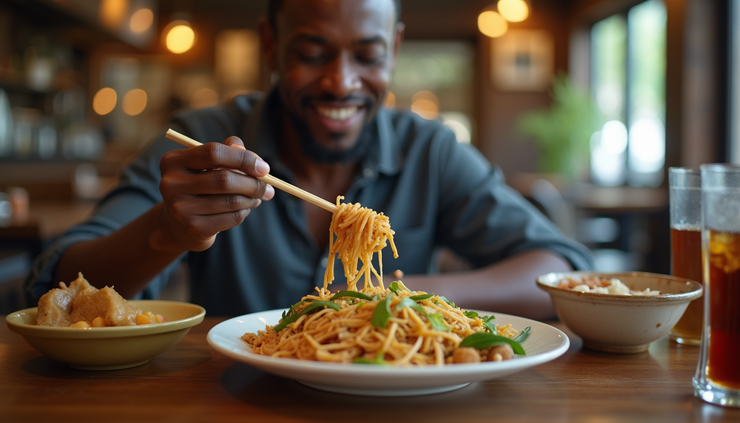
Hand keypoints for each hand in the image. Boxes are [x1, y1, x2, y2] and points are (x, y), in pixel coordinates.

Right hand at [151, 136, 274, 251]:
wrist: (179, 225)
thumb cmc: (200, 186)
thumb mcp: (208, 165)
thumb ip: (229, 152)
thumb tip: (254, 160)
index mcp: (173, 161)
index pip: (214, 153)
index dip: (243, 159)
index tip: (264, 168)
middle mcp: (171, 184)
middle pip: (225, 179)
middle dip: (253, 183)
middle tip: (268, 188)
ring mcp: (180, 208)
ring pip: (232, 201)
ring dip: (252, 199)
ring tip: (257, 198)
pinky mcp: (193, 228)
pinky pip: (232, 217)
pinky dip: (244, 212)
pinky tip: (243, 209)